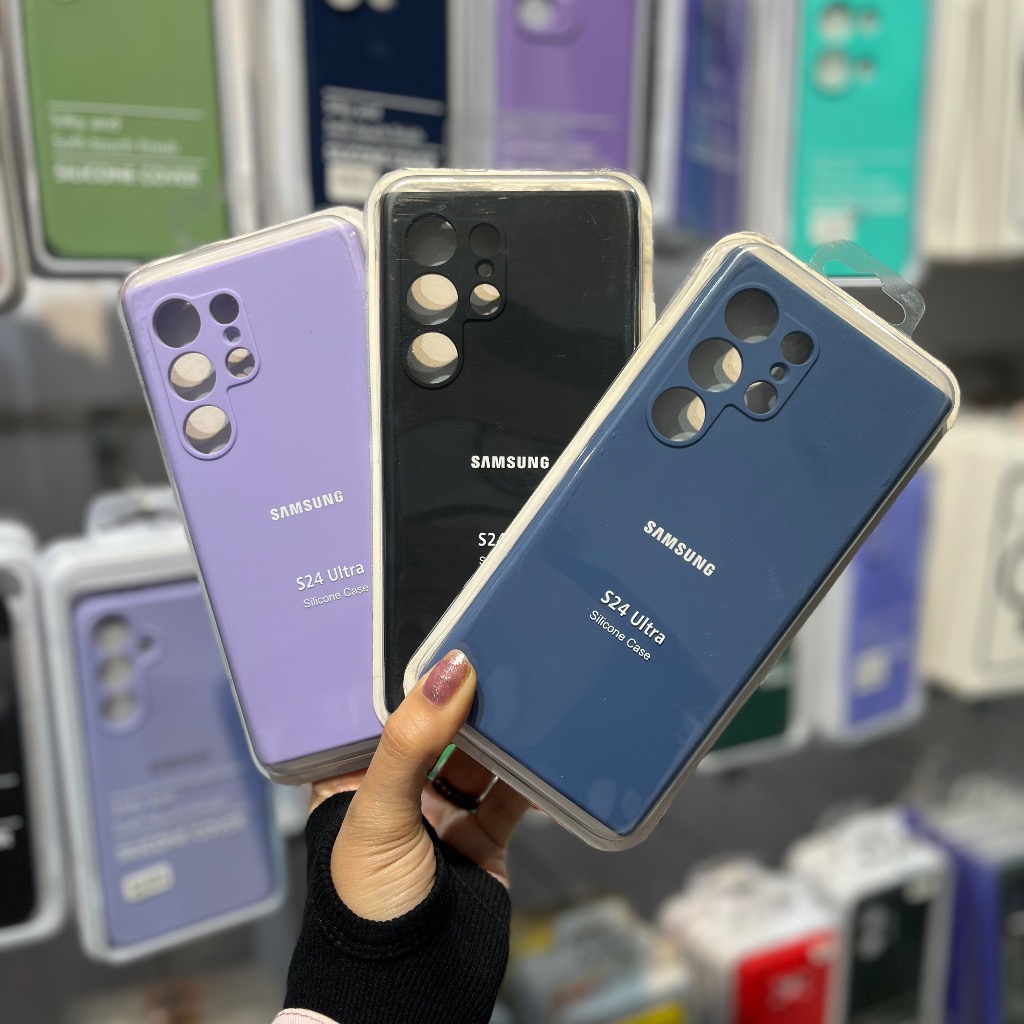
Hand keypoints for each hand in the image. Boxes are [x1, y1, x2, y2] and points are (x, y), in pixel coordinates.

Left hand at [309, 650, 530, 920]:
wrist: (415, 989)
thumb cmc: (367, 908)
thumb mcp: (378, 814)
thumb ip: (410, 741)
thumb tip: (451, 669)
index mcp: (350, 780)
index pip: (378, 710)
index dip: (408, 676)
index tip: (442, 635)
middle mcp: (395, 792)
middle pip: (434, 727)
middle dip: (462, 697)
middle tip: (493, 650)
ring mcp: (440, 815)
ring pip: (476, 755)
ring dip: (499, 730)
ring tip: (524, 687)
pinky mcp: (481, 837)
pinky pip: (509, 794)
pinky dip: (529, 773)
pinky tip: (546, 746)